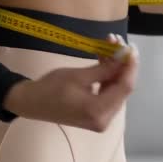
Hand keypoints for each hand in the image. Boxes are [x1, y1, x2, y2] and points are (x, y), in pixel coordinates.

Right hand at [4, 34, 138, 131]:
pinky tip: (104, 59)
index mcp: (98, 111)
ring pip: (115, 89)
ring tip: (110, 45)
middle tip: (119, 43)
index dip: (130, 66)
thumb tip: (124, 57)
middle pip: (122, 89)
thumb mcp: (78, 76)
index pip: (124, 87)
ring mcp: (100, 118)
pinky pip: (108, 93)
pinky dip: (107, 76)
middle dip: (122, 64)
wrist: (31, 102)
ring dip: (114, 68)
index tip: (131, 48)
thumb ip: (104, 69)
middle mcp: (104, 119)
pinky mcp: (96, 114)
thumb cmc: (51, 88)